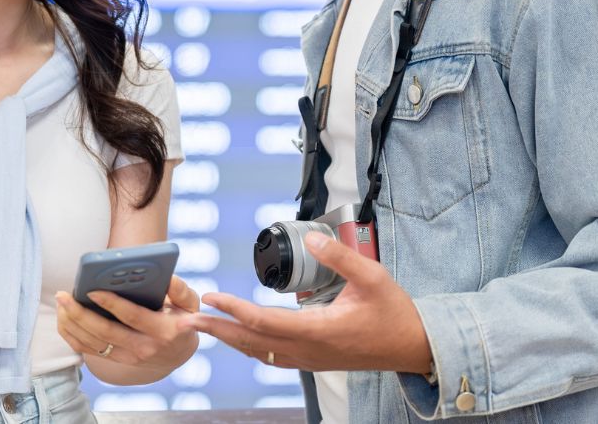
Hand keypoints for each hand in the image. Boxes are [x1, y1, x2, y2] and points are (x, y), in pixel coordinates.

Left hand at [56, 276, 200, 371]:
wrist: (178, 353)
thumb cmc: (182, 319)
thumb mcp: (190, 304)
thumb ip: (181, 290)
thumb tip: (168, 277)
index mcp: (163, 330)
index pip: (133, 317)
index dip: (111, 304)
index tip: (92, 290)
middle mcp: (144, 348)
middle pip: (105, 332)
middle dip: (80, 313)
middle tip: (63, 295)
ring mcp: (128, 357)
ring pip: (92, 343)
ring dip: (71, 323)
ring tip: (60, 302)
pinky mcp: (116, 360)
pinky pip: (88, 350)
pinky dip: (71, 335)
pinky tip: (63, 318)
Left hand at [189, 232, 432, 373]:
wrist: (411, 346)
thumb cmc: (394, 314)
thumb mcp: (372, 276)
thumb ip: (340, 256)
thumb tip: (310, 239)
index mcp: (319, 330)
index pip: (265, 321)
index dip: (234, 309)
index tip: (211, 298)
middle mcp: (308, 349)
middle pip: (252, 341)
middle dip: (217, 329)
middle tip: (185, 320)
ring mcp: (309, 358)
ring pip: (259, 352)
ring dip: (228, 339)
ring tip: (203, 328)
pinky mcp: (312, 359)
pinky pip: (271, 357)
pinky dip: (249, 346)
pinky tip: (239, 339)